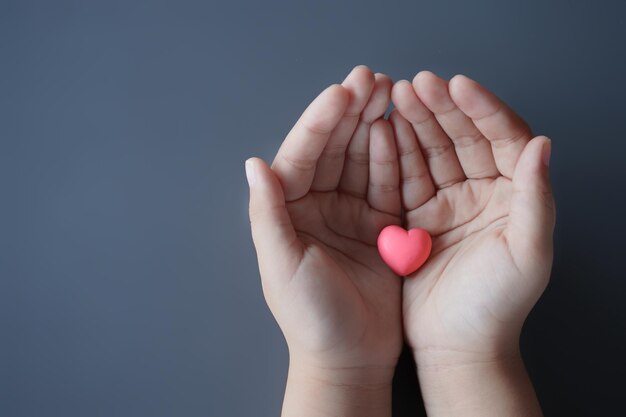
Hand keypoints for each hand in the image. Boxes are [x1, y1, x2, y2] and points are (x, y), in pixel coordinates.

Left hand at [247, 66, 402, 379]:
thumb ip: (267, 214)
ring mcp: (351, 213)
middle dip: (350, 112)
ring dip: (373, 125)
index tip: (340, 92)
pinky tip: (397, 131)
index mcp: (289, 211)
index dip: (320, 123)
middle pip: (334, 149)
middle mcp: (318, 206)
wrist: (351, 357)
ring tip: (388, 92)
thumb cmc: (311, 318)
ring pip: (362, 159)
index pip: (302, 156)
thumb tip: (254, 164)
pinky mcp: (381, 225)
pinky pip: (388, 183)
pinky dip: (394, 158)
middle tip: (370, 78)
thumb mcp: (282, 265)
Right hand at [390, 71, 554, 365]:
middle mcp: (482, 192)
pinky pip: (406, 177)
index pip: (502, 139)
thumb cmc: (497, 305)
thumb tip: (542, 145)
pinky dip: (395, 153)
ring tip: (396, 96)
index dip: (482, 109)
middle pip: (463, 138)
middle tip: (417, 83)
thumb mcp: (528, 252)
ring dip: (415, 123)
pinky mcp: (418, 216)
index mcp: (513, 195)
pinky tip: (384, 129)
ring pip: (432, 151)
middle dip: (441, 108)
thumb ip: (537, 198)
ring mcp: (448, 202)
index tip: (458, 85)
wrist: (456, 344)